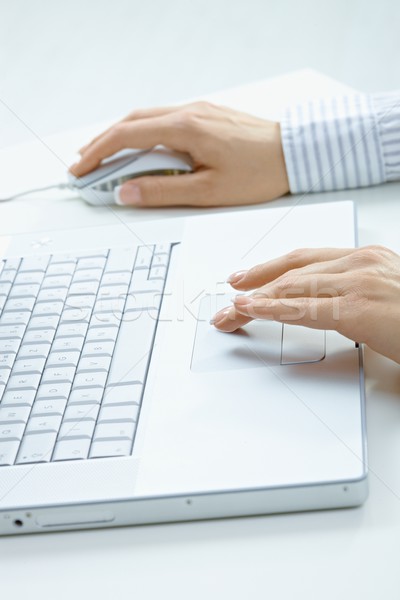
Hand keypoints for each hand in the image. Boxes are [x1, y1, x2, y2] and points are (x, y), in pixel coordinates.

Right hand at [69, 102, 288, 206]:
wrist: (294, 154)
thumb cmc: (258, 173)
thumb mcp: (208, 192)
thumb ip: (163, 191)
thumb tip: (126, 192)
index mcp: (184, 128)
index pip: (126, 136)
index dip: (97, 153)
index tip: (80, 170)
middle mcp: (187, 112)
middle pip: (130, 122)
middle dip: (102, 143)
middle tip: (83, 164)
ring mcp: (197, 110)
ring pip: (146, 118)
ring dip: (121, 136)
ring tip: (104, 157)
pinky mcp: (206, 115)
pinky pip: (164, 120)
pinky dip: (143, 133)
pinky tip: (140, 148)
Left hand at [212, 245, 399, 364]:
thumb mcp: (387, 296)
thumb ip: (354, 294)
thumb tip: (324, 306)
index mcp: (368, 257)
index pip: (306, 258)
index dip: (272, 268)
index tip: (249, 278)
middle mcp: (360, 263)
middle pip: (292, 269)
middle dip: (256, 282)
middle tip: (230, 293)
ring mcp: (358, 283)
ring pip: (290, 286)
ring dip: (254, 301)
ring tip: (230, 312)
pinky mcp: (357, 308)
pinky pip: (302, 308)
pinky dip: (271, 309)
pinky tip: (251, 310)